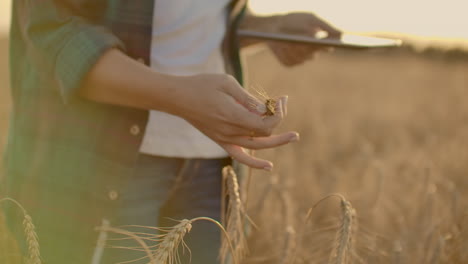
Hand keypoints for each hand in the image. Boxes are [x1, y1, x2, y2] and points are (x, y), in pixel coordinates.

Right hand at [169, 74, 298, 169]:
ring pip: (256, 146)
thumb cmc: (202, 85)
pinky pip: (239, 156)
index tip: (280, 99)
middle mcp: (230, 131)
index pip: (265, 123)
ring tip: (293, 137)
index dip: (278, 113)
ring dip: (275, 141)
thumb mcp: (227, 83)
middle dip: (279, 121)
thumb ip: (248, 99)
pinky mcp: (220, 140)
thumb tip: (265, 109)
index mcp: (233, 115)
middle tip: (286, 107)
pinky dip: (254, 163)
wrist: (178, 97)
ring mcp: (225, 138)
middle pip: (264, 134)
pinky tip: (268, 166)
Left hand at [267, 12, 340, 65]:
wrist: (273, 26)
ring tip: (288, 41)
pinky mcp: (289, 62)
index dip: (329, 46)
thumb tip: (341, 35)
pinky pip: (290, 61)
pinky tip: (281, 46)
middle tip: (303, 42)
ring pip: (301, 58)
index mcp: (319, 42)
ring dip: (294, 49)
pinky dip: (285, 53)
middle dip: (307, 47)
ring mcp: (300, 58)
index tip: (328, 43)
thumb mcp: (311, 20)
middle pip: (313, 53)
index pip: (328, 46)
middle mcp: (311, 53)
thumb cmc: (295, 20)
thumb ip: (325, 27)